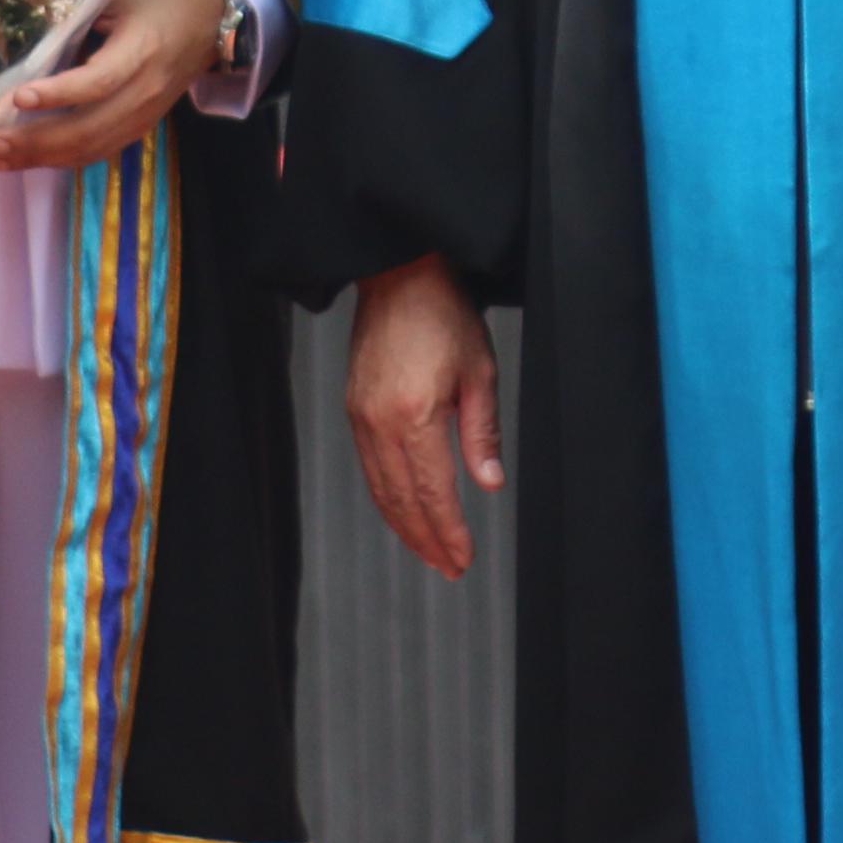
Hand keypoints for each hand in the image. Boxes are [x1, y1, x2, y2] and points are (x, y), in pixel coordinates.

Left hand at [0, 0, 228, 173]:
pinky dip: (62, 158)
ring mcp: (147, 113)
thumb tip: (15, 26)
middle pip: (91, 128)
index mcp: (143, 49)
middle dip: (37, 141)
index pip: (100, 81)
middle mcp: (147, 89)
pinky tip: (27, 157)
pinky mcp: (142, 124)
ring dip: (43, 158)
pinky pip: (101, 150)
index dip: (59, 93)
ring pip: (93, 147)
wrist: (210, 11)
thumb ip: (76, 4)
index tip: (18, 98)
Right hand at [344, 254, 503, 580]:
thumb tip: (489, 482)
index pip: (433, 491)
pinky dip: (386, 497)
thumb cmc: (443, 314)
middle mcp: (379, 422)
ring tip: (429, 552)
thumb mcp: (480, 372)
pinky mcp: (353, 409)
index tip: (463, 557)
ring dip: (404, 526)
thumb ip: (482, 432)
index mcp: (414, 414)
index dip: (449, 530)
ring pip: (380, 489)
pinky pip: (369, 468)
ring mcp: (360, 417)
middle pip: (401, 500)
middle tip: (449, 568)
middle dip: (426, 539)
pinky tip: (403, 511)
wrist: (398, 275)